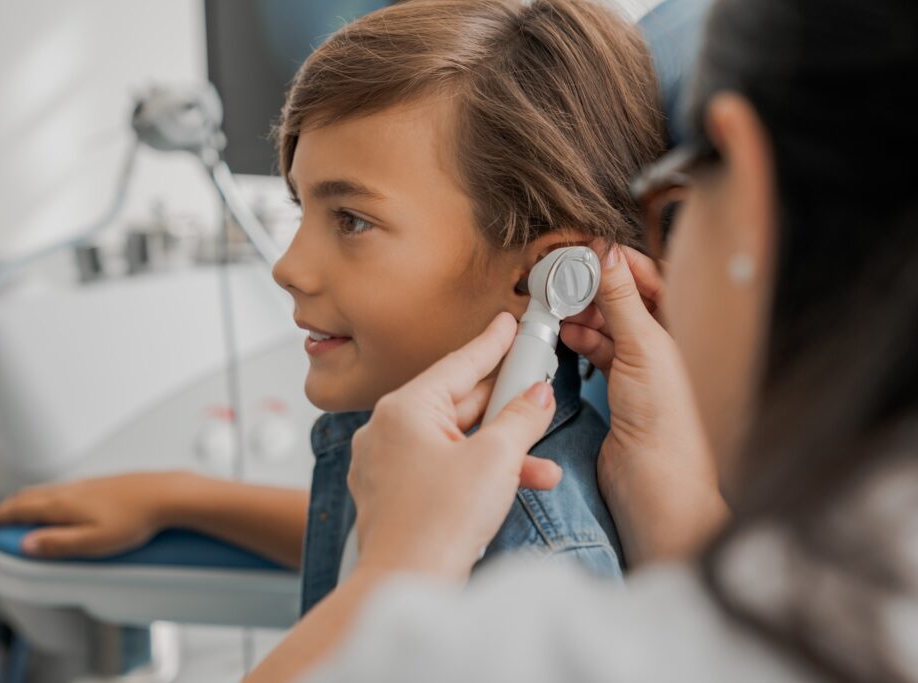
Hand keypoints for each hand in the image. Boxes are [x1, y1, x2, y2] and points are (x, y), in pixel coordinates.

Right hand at [0, 472, 180, 557]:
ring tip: (22, 511)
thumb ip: (58, 544)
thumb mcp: (93, 542)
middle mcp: (72, 489)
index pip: (21, 508)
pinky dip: (49, 496)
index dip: (0, 518)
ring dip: (28, 500)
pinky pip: (65, 488)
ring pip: (48, 490)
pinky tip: (60, 502)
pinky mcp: (102, 483)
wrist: (166, 495)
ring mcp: (88, 484)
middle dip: (9, 507)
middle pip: (30, 496)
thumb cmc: (135, 518)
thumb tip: (26, 545)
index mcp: (64, 504)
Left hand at [347, 313, 558, 580]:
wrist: (408, 583)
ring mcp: (389, 463)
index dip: (491, 342)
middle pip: (457, 402)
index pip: (458, 364)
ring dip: (501, 448)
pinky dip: (479, 471)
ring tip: (543, 459)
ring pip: (455, 440)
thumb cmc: (440, 522)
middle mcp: (388, 430)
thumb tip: (537, 395)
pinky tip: (519, 482)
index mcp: (403, 408)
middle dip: (504, 404)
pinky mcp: (397, 493)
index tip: (508, 322)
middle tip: (535, 384)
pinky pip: (444, 466)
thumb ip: (521, 418)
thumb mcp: (496, 458)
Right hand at [561, 244, 727, 564]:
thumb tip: (607, 252)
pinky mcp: (617, 387)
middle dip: (593, 285)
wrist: (654, 481)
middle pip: (624, 297)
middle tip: (562, 278)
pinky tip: (564, 334)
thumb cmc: (663, 419)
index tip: (584, 251)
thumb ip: (622, 298)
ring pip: (607, 323)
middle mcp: (662, 341)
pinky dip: (579, 339)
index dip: (617, 260)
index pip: (648, 275)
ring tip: (558, 306)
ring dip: (582, 312)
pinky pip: (596, 350)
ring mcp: (639, 365)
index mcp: (680, 325)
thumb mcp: (643, 346)